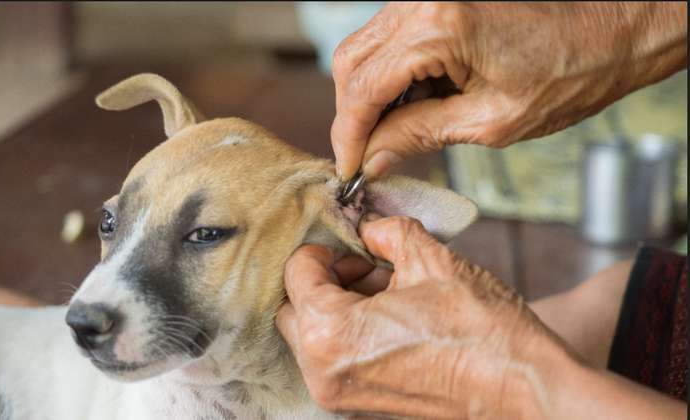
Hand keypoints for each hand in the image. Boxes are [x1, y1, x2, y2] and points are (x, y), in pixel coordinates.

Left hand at [276, 216, 566, 418]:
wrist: (523, 387)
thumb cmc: (481, 330)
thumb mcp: (431, 260)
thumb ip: (387, 233)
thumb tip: (369, 228)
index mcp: (330, 334)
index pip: (296, 274)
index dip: (325, 249)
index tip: (356, 247)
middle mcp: (324, 373)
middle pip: (295, 309)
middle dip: (325, 279)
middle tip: (368, 266)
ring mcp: (340, 396)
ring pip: (313, 336)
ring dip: (339, 306)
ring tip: (388, 292)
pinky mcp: (360, 406)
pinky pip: (334, 360)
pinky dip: (350, 333)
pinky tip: (393, 318)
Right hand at [331, 2, 687, 179]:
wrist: (614, 30)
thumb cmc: (571, 72)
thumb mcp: (491, 121)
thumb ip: (420, 136)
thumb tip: (373, 157)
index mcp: (438, 28)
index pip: (363, 87)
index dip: (348, 135)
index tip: (348, 169)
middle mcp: (422, 1)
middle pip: (352, 63)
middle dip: (352, 116)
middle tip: (365, 157)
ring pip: (365, 50)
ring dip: (370, 97)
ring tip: (392, 135)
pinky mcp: (435, 1)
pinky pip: (390, 41)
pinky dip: (390, 78)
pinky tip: (409, 107)